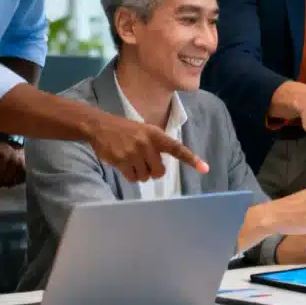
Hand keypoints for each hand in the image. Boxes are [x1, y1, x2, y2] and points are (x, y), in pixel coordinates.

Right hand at [88, 114, 208, 182]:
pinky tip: (123, 164)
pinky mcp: (121, 161)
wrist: (100, 126)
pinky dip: (130, 175)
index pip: (177, 148)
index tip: (205, 168)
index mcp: (155, 134)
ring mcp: (133, 153)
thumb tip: (163, 167)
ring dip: (140, 173)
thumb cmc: (125, 130)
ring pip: (145, 177)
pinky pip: (133, 178)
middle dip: (153, 171)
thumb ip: (156, 145)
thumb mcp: (144, 130)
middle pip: (160, 171)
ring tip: (131, 160)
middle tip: (145, 162)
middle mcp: (146, 144)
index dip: (191, 159)